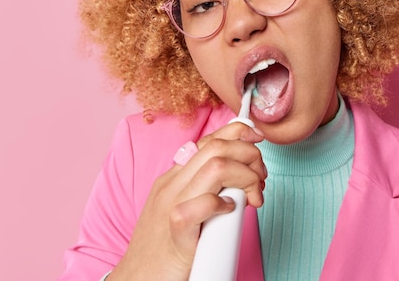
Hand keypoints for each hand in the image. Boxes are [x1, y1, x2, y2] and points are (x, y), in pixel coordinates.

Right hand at [107, 122, 265, 280]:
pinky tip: (230, 212)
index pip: (209, 140)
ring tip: (254, 195)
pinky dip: (225, 204)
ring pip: (216, 167)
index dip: (238, 133)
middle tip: (260, 179)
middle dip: (249, 155)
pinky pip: (205, 204)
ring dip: (246, 175)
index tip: (257, 141)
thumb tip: (237, 181)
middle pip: (216, 148)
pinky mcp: (177, 230)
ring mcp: (171, 204)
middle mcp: (171, 185)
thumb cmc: (164, 248)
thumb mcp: (181, 208)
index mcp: (173, 177)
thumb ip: (204, 190)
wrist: (138, 278)